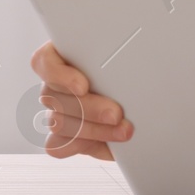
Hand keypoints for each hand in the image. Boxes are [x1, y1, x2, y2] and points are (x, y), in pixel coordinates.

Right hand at [29, 41, 132, 159]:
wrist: (150, 95)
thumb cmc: (140, 66)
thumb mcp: (135, 52)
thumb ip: (125, 48)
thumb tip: (134, 51)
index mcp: (67, 54)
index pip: (44, 61)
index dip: (59, 75)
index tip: (83, 86)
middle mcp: (58, 83)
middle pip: (53, 97)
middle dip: (89, 109)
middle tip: (116, 114)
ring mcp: (59, 110)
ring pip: (58, 123)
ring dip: (93, 130)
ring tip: (124, 130)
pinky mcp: (66, 136)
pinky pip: (58, 146)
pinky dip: (85, 146)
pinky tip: (108, 144)